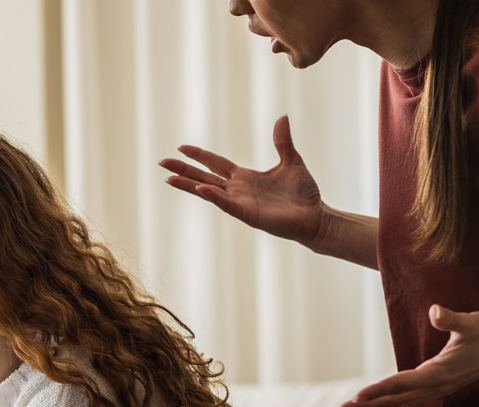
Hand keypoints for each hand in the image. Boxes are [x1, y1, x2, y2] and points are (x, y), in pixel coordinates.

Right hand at [159, 115, 327, 246]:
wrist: (316, 217)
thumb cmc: (304, 193)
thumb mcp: (292, 160)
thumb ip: (282, 141)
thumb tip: (282, 116)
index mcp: (245, 177)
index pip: (215, 163)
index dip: (199, 155)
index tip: (181, 147)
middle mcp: (238, 189)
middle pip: (204, 176)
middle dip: (183, 169)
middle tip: (162, 162)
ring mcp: (240, 202)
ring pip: (208, 191)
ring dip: (189, 185)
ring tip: (168, 179)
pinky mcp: (247, 214)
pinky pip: (226, 204)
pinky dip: (213, 196)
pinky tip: (200, 188)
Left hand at [340, 305, 478, 406]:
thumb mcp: (471, 322)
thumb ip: (452, 319)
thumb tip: (435, 311)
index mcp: (439, 373)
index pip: (402, 383)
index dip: (379, 390)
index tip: (357, 396)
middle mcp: (435, 385)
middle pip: (394, 400)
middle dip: (366, 405)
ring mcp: (436, 389)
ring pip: (398, 402)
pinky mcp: (436, 386)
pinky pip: (406, 398)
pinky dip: (386, 403)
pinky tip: (372, 405)